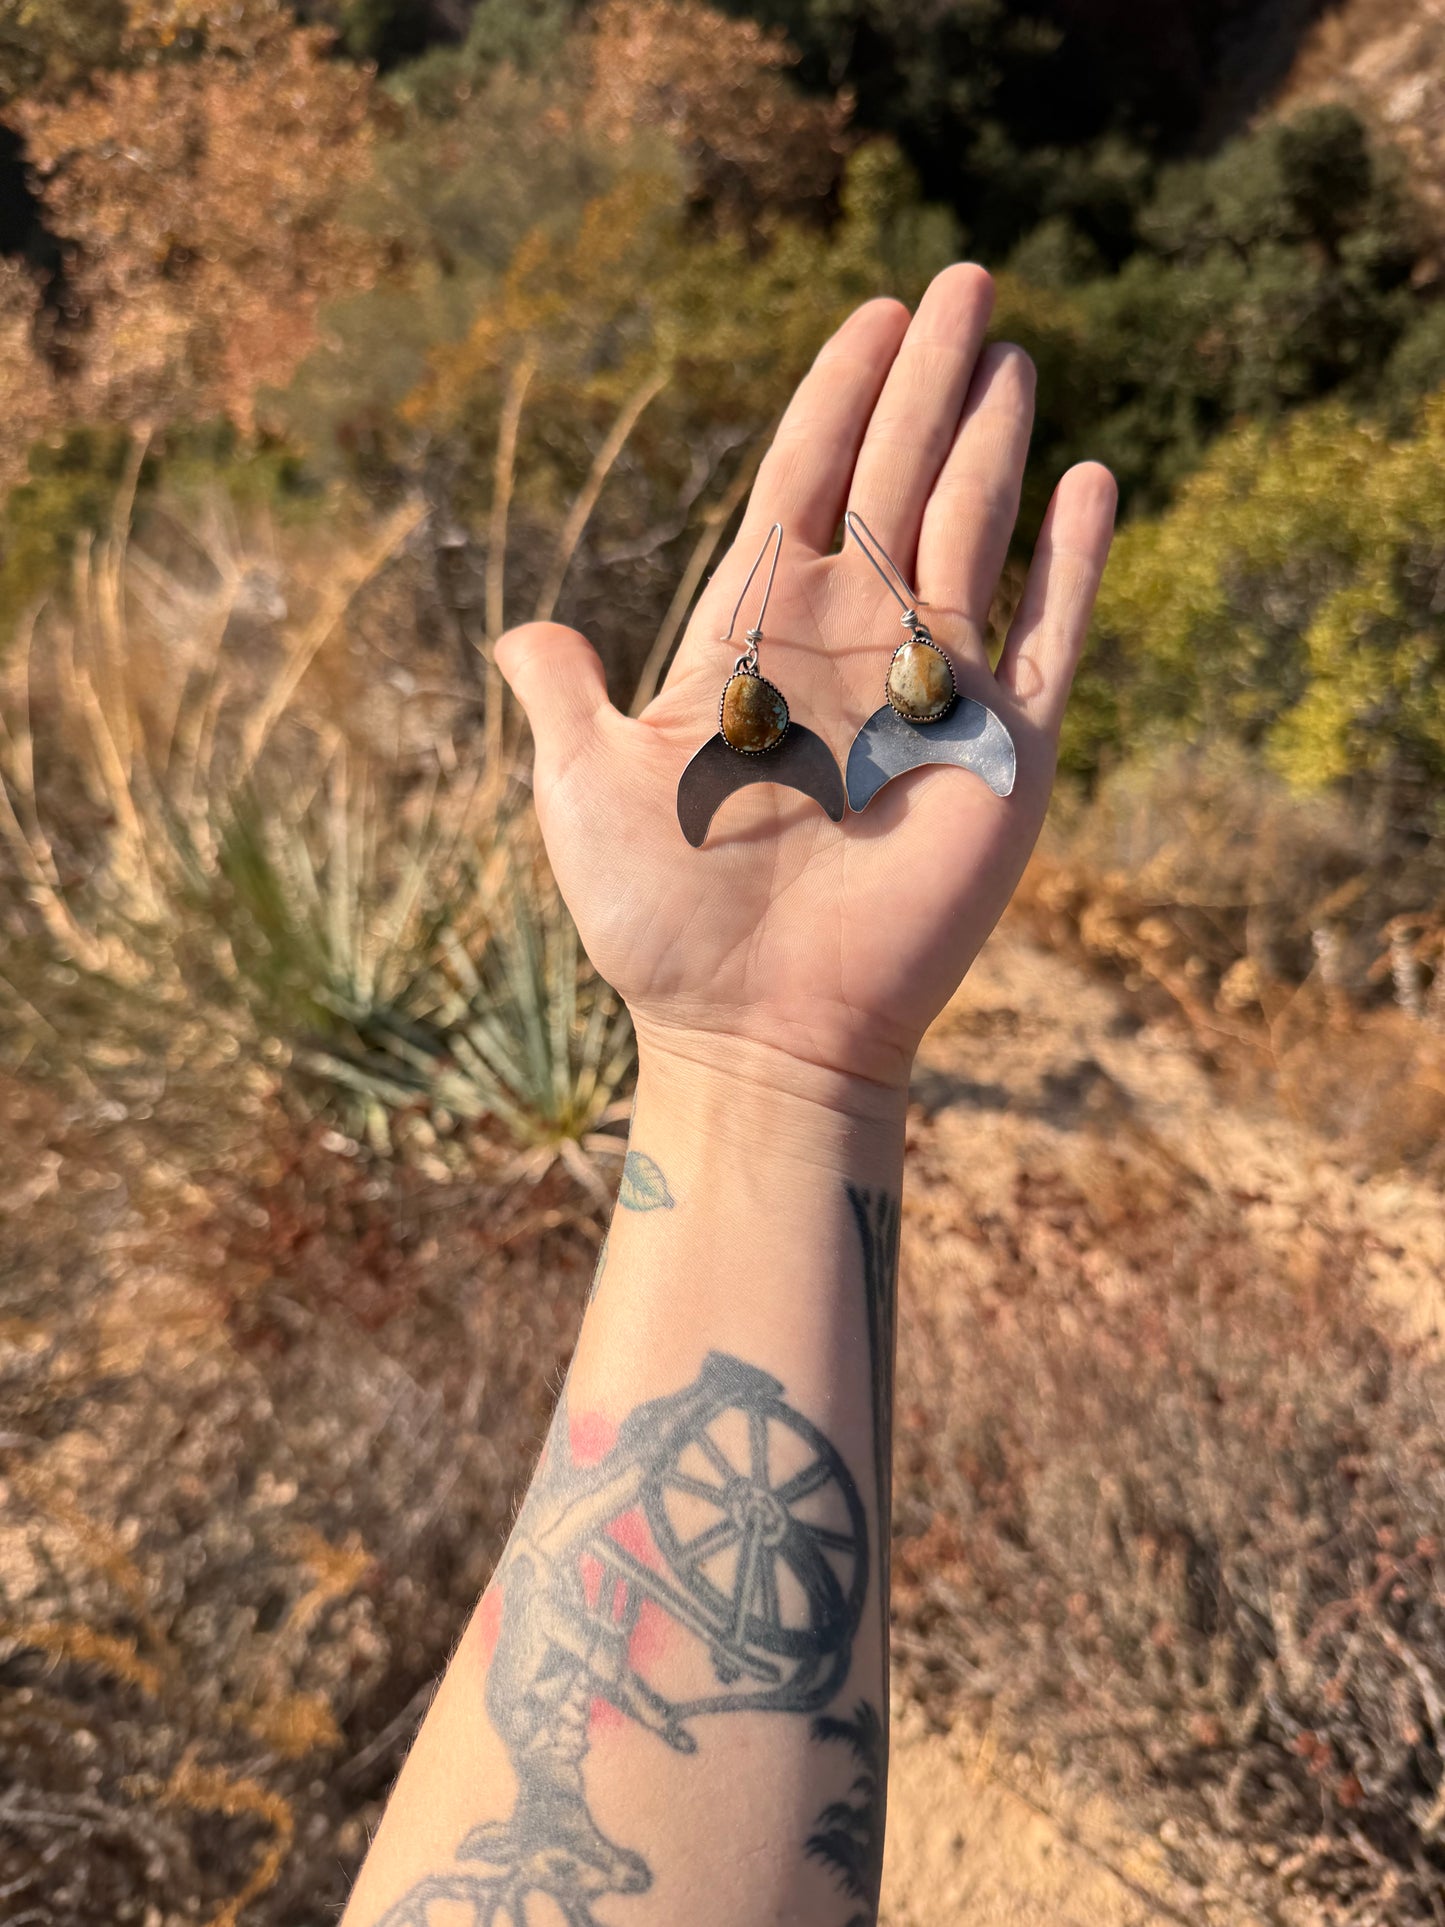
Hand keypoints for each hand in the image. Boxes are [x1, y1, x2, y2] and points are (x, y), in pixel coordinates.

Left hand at [497, 265, 1116, 1099]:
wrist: (760, 1033)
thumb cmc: (664, 925)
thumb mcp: (586, 795)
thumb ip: (564, 699)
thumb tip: (523, 632)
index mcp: (753, 640)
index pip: (802, 486)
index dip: (836, 399)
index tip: (872, 317)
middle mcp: (848, 649)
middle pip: (896, 481)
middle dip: (929, 382)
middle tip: (965, 281)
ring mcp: (931, 695)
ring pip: (974, 533)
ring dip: (992, 444)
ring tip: (1012, 358)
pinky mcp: (1004, 755)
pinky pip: (1051, 639)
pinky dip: (1074, 564)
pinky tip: (1089, 486)